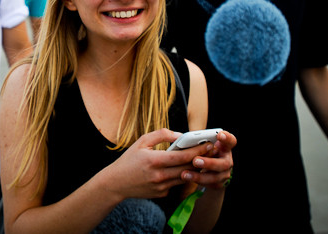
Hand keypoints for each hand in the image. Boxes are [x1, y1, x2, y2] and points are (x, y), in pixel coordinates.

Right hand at [100, 129, 214, 200]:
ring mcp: (161, 187)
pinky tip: (185, 169)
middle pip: (188, 168)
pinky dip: (182, 175)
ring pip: (185, 177)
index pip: (183, 156)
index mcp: (155, 161)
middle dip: (201, 159)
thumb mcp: (141, 142)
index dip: (198, 150)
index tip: (208, 144)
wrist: (116, 183)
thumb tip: (179, 134)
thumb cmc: (129, 160)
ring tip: (202, 158)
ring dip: (194, 168)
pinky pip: (176, 183)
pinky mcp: (162, 193)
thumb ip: (161, 135)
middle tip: (211, 151)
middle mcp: (160, 176)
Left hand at [181, 130, 235, 188]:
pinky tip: (187, 178)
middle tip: (195, 160)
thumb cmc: (203, 151)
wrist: (207, 168)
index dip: (227, 138)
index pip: (230, 141)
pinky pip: (209, 184)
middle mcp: (227, 160)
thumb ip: (197, 141)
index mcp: (225, 147)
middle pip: (224, 163)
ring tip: (185, 174)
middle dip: (209, 163)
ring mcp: (224, 173)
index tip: (219, 135)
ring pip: (216, 177)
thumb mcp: (203, 144)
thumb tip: (179, 137)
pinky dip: (198, 181)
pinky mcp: (219, 183)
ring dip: (200, 176)